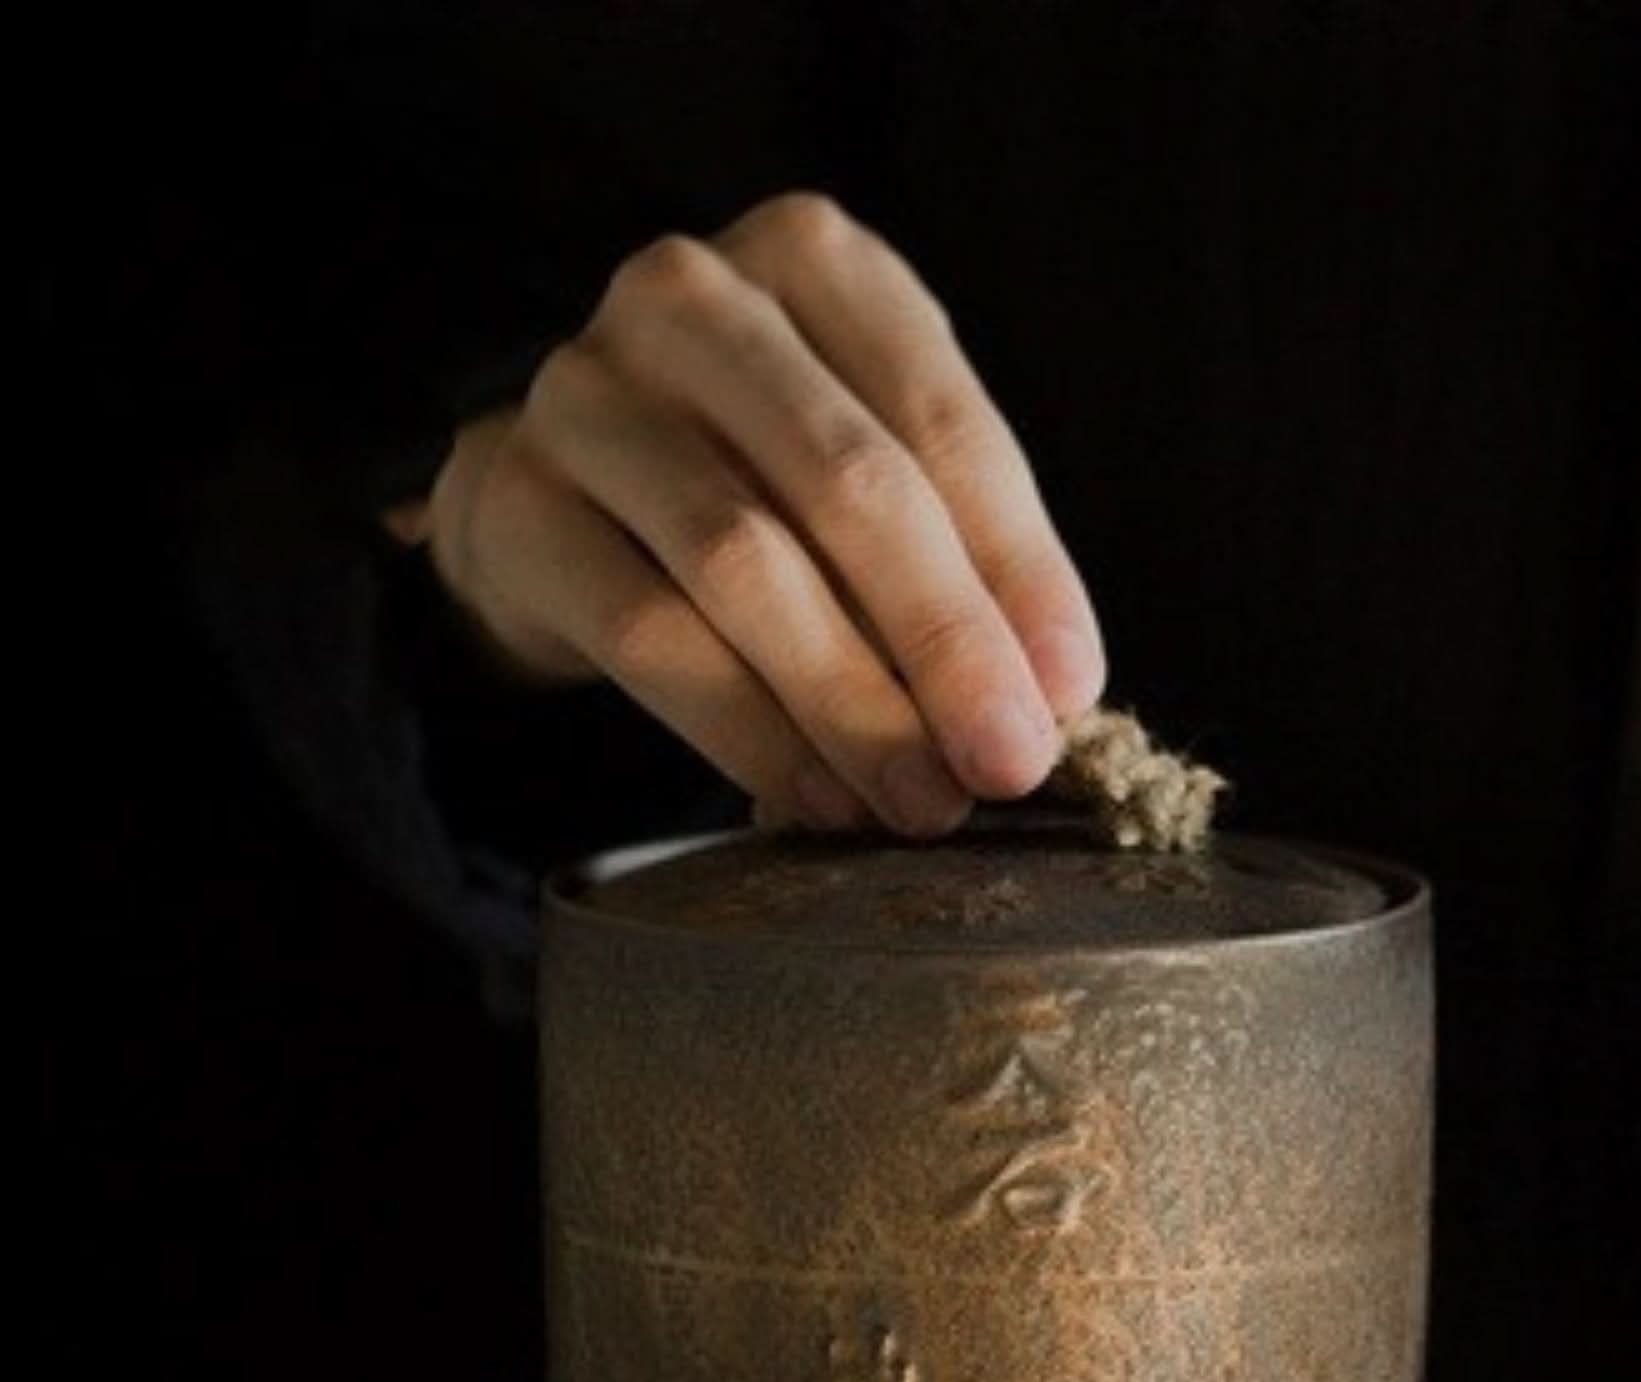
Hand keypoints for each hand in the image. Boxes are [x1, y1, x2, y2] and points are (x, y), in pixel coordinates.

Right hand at [412, 192, 1103, 834]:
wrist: (559, 499)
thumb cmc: (753, 484)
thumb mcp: (866, 482)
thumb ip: (960, 560)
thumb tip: (1049, 695)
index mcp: (813, 262)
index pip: (941, 421)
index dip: (1019, 569)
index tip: (1067, 692)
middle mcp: (690, 301)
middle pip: (846, 484)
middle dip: (944, 641)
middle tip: (1007, 762)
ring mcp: (584, 393)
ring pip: (743, 563)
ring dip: (850, 702)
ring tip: (920, 802)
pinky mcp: (514, 501)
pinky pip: (648, 635)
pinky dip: (747, 731)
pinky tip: (815, 796)